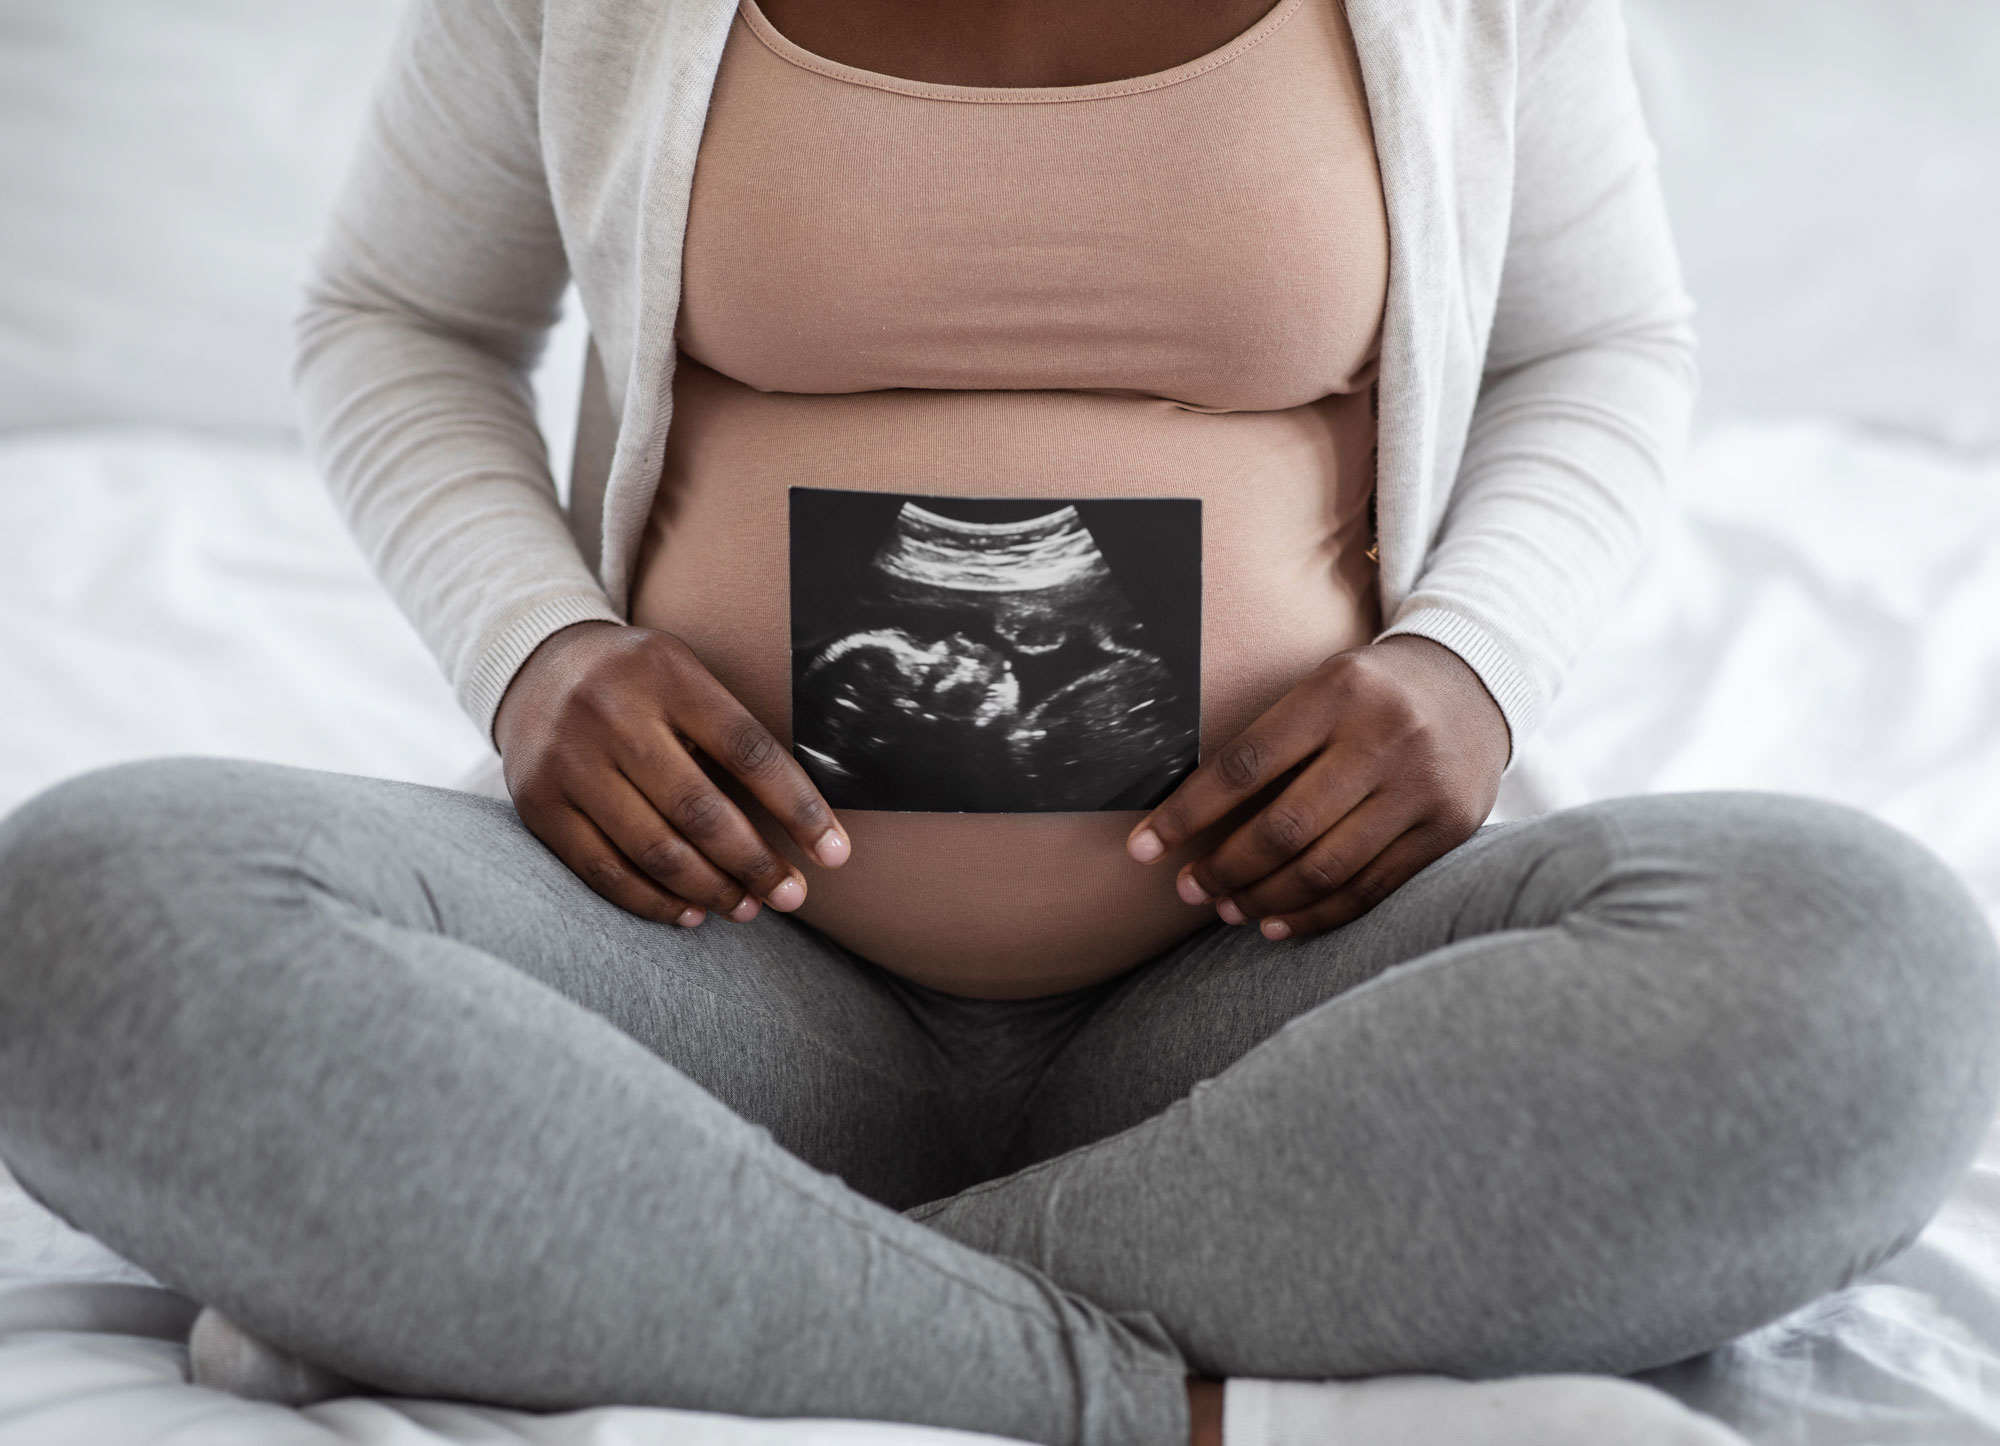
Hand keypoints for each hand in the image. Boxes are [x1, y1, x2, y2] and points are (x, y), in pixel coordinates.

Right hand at [493, 621, 849, 927]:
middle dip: (755, 863)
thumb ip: (728, 732)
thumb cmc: (637, 681)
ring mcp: (570, 761)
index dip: (798, 807)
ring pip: (653, 848)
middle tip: (791, 895)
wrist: (534, 665)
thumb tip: (801, 817)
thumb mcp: (684, 676)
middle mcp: (614, 715)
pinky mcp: (538, 803)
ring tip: (747, 908)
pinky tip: (690, 912)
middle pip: (700, 809)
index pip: (748, 750)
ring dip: (710, 889)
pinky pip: (602, 869)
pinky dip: (652, 901)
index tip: (834, 852)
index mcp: (667, 675)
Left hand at [1124, 635, 1508, 940]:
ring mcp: (1420, 787)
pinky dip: (1316, 915)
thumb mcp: (1320, 689)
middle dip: (1224, 868)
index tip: (1143, 848)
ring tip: (1224, 909)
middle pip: (1285, 827)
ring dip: (1264, 899)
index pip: (1244, 765)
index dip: (1187, 814)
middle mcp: (1383, 738)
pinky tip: (1276, 925)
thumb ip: (1267, 744)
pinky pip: (1370, 889)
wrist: (1474, 682)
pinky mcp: (1448, 828)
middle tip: (1187, 889)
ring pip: (1326, 868)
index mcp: (1336, 693)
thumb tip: (1185, 817)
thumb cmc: (1369, 692)